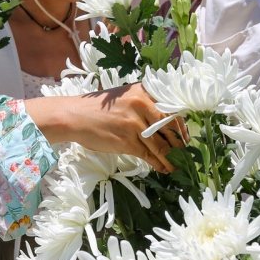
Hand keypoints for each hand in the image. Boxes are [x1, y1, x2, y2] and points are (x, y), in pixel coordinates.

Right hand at [26, 84, 185, 173]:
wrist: (75, 116)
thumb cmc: (98, 108)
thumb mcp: (124, 97)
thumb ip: (144, 104)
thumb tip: (166, 122)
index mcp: (143, 91)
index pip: (172, 108)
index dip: (181, 125)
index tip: (185, 136)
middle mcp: (142, 104)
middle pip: (170, 126)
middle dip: (179, 143)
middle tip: (183, 152)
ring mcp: (136, 123)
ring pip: (161, 144)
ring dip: (171, 157)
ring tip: (176, 165)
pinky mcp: (128, 140)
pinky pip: (149, 155)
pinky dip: (159, 163)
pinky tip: (163, 168)